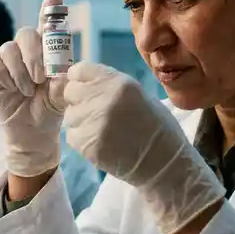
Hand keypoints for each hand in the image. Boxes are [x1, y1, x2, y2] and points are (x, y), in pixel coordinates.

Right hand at [0, 0, 67, 176]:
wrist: (34, 133)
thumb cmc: (51, 109)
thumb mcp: (63, 93)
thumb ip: (63, 77)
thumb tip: (63, 68)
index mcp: (49, 50)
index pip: (48, 24)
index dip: (50, 9)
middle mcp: (28, 50)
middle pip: (25, 34)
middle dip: (34, 54)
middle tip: (40, 77)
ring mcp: (8, 60)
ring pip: (8, 48)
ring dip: (20, 71)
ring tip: (29, 90)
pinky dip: (4, 75)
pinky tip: (13, 89)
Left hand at [63, 62, 224, 233]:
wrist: (164, 163)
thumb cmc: (157, 127)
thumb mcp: (139, 94)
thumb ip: (111, 86)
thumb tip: (86, 83)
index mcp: (120, 83)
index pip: (79, 70)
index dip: (80, 79)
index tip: (86, 88)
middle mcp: (103, 99)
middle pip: (71, 91)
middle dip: (79, 100)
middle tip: (95, 112)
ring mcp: (93, 123)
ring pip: (70, 115)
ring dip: (80, 121)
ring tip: (101, 129)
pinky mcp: (87, 145)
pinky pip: (72, 135)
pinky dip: (82, 139)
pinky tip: (100, 142)